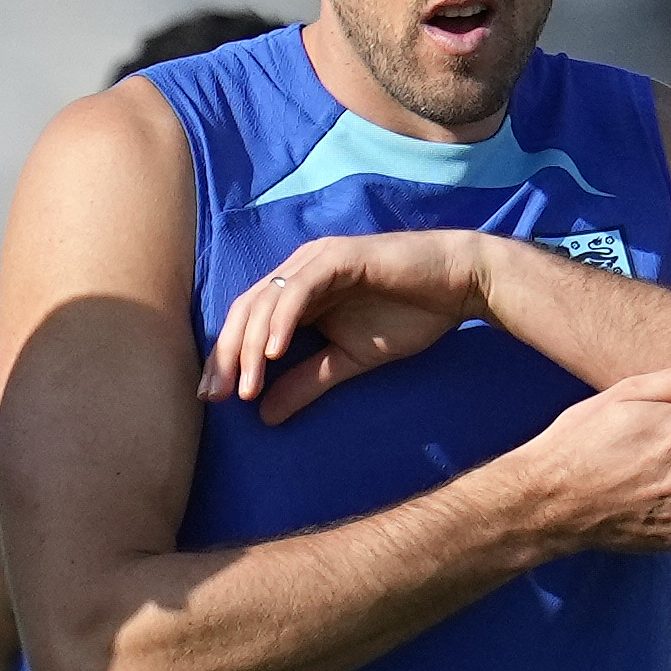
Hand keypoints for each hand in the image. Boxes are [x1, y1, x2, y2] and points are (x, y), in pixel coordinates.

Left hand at [205, 228, 496, 425]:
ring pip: (267, 300)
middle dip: (227, 355)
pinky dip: (284, 318)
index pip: (247, 324)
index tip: (212, 399)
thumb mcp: (348, 360)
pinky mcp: (339, 256)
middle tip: (216, 397)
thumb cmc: (408, 315)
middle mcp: (298, 271)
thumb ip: (307, 382)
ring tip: (246, 386)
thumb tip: (265, 415)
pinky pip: (301, 287)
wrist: (457, 285)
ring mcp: (316, 260)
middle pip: (245, 311)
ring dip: (252, 345)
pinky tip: (275, 351)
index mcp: (296, 292)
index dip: (227, 359)